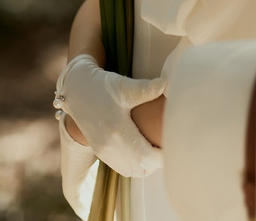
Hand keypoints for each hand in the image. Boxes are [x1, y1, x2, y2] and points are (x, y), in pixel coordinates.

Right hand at [55, 54, 165, 177]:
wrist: (77, 90)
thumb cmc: (103, 86)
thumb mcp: (124, 85)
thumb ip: (146, 88)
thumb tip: (167, 84)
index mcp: (118, 133)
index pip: (147, 157)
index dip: (164, 155)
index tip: (177, 144)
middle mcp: (110, 147)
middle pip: (141, 168)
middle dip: (158, 161)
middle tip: (171, 145)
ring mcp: (104, 151)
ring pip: (132, 171)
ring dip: (147, 165)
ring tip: (160, 147)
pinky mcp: (101, 151)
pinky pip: (123, 167)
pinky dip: (136, 165)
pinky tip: (145, 149)